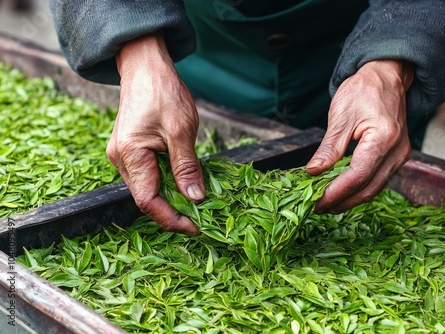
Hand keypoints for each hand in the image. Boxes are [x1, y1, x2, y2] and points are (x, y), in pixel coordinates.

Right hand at [107, 33, 203, 234]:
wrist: (145, 68)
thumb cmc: (163, 92)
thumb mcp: (181, 130)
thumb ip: (186, 167)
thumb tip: (196, 198)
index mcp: (130, 155)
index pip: (148, 201)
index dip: (172, 218)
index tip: (196, 227)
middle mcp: (121, 159)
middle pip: (146, 198)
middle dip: (173, 211)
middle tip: (201, 217)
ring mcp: (123, 155)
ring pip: (147, 188)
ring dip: (171, 198)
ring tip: (196, 202)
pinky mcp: (130, 150)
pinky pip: (148, 176)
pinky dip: (166, 184)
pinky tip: (183, 182)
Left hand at [306, 60, 413, 212]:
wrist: (386, 77)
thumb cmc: (363, 90)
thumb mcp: (341, 116)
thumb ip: (328, 148)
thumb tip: (312, 172)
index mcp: (384, 138)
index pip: (358, 176)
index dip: (336, 192)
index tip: (316, 201)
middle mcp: (398, 151)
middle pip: (369, 189)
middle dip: (342, 202)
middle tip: (317, 207)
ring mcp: (400, 156)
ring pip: (374, 189)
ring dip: (350, 199)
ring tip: (326, 203)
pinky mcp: (397, 158)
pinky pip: (378, 180)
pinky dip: (359, 189)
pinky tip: (342, 192)